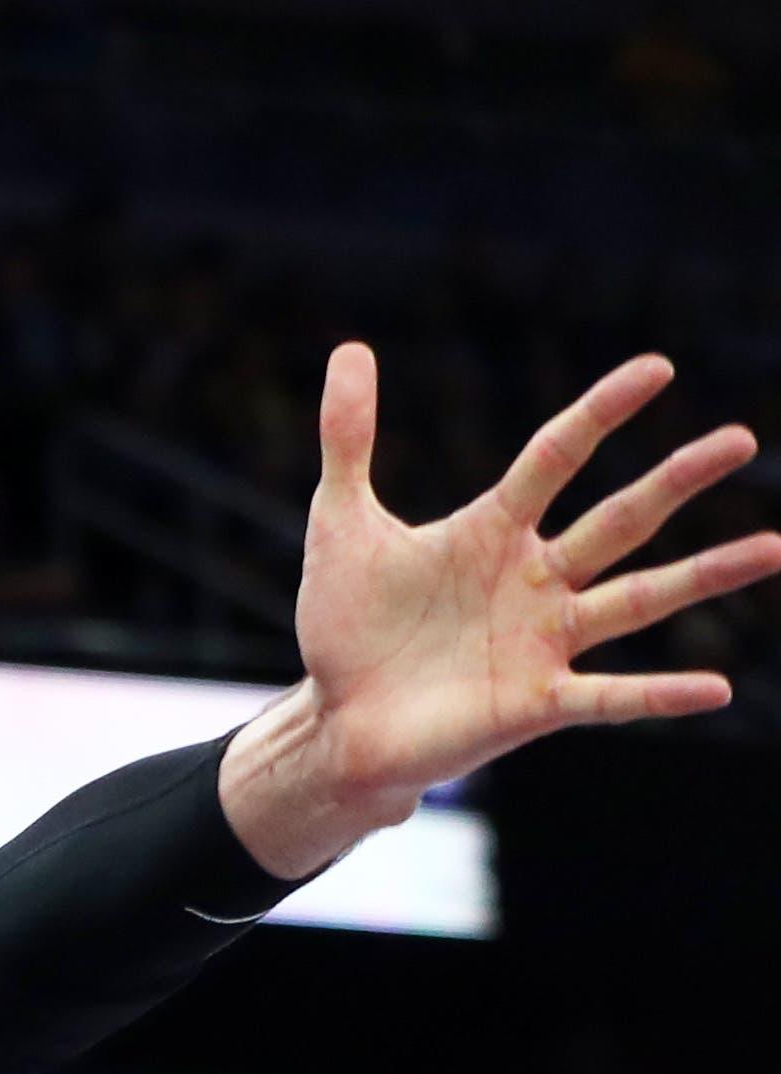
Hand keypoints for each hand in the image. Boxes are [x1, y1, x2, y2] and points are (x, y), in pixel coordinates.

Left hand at [240, 345, 780, 872]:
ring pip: (639, 600)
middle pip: (620, 521)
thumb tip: (350, 351)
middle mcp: (534, 582)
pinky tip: (717, 688)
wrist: (336, 720)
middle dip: (676, 480)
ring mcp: (542, 643)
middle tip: (739, 438)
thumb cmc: (346, 626)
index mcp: (492, 532)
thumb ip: (348, 441)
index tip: (657, 367)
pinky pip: (609, 697)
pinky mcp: (535, 704)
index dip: (600, 413)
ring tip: (774, 547)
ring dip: (704, 576)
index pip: (556, 458)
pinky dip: (659, 694)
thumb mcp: (339, 525)